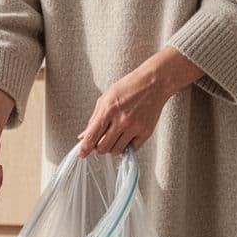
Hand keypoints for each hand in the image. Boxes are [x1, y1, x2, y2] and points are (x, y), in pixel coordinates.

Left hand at [78, 46, 202, 156]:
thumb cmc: (129, 87)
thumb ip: (94, 118)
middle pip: (103, 148)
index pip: (92, 136)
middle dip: (98, 148)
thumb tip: (83, 136)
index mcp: (108, 110)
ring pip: (116, 151)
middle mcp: (121, 120)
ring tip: (114, 137)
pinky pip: (131, 149)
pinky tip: (125, 137)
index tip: (82, 154)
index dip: (85, 148)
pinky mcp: (145, 132)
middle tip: (100, 142)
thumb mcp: (106, 98)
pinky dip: (126, 146)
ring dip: (112, 148)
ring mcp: (135, 127)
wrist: (154, 83)